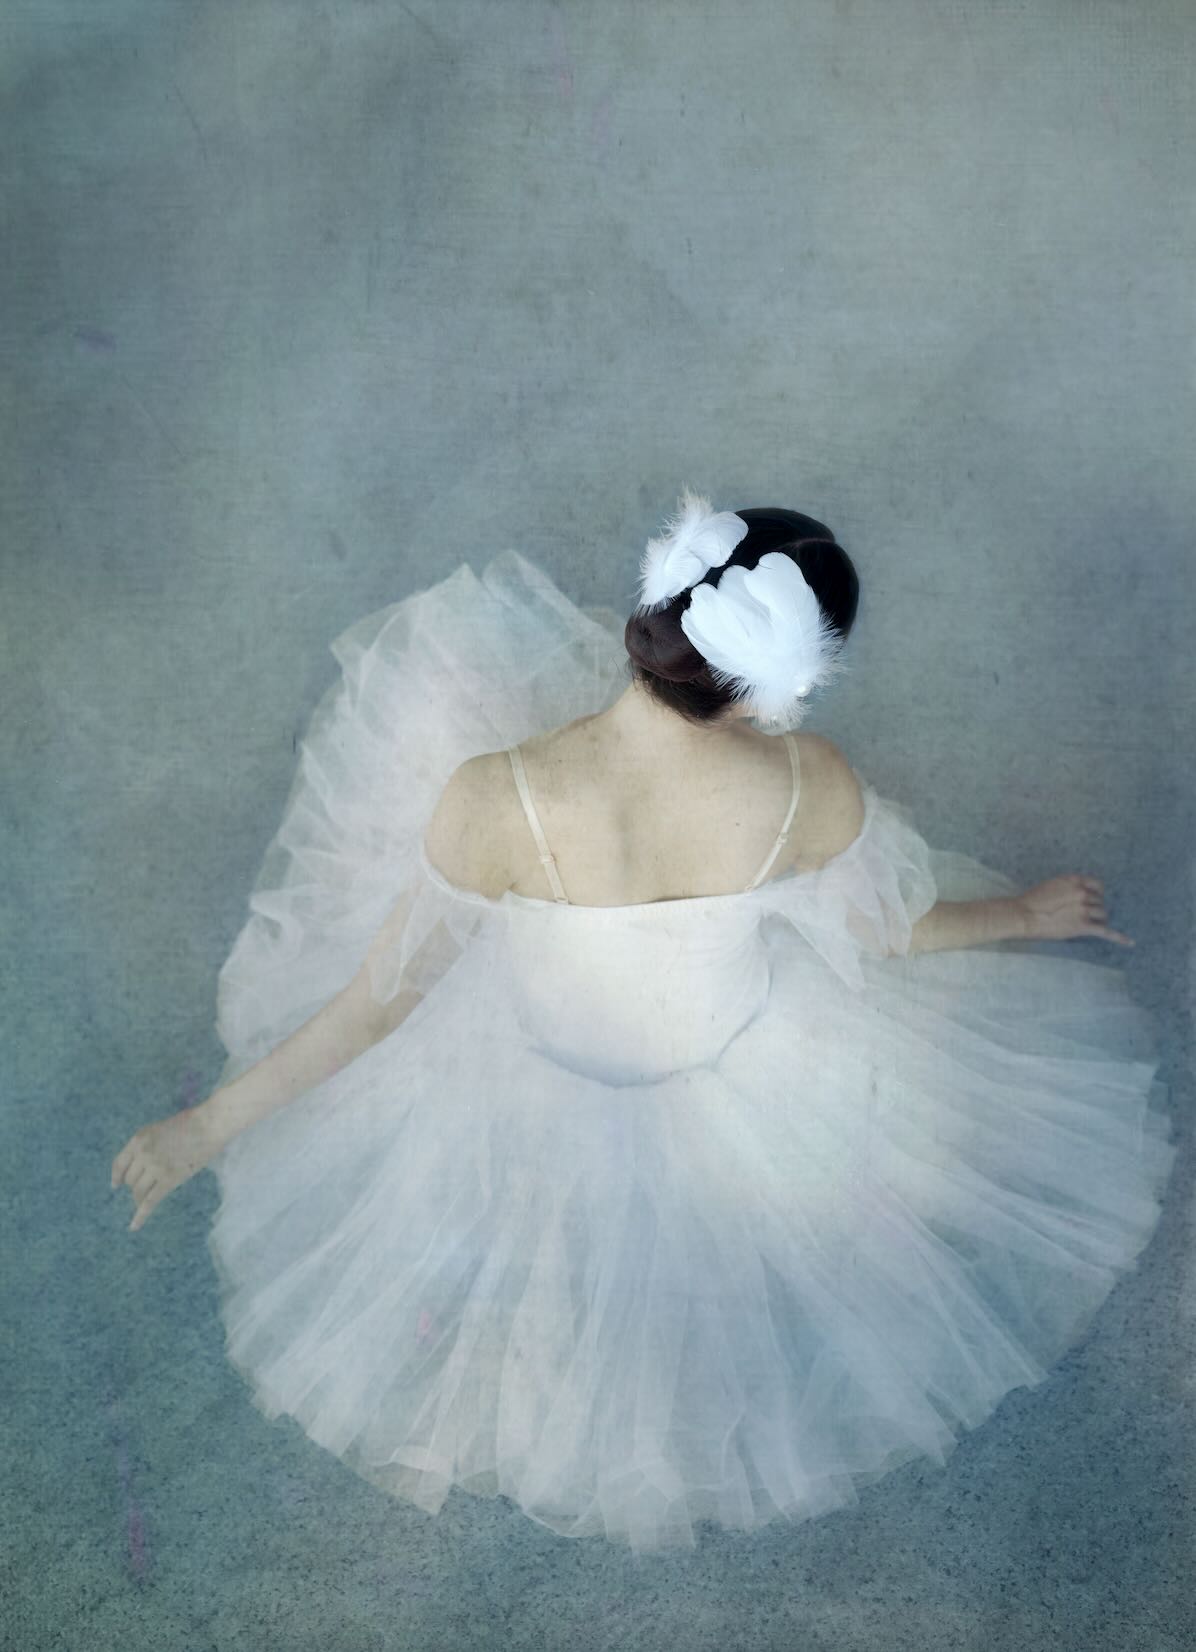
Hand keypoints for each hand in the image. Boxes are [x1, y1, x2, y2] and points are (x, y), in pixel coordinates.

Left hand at [110, 1104, 229, 1231]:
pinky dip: (140, 1216)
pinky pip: (150, 1202)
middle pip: (131, 1179)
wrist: (209, 1125)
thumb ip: (148, 1145)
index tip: (116, 1185)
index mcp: (139, 1139)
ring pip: (138, 1191)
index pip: (119, 1163)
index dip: (117, 1176)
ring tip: (145, 1203)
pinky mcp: (169, 1180)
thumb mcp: (160, 1129)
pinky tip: (133, 1227)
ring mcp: (155, 1167)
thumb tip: (141, 1167)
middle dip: (137, 1185)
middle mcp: (143, 1153)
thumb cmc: (190, 1124)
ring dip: (140, 1198)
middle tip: (148, 1187)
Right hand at [1017, 875, 1133, 947]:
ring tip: (1088, 924)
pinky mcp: (1083, 926)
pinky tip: (1130, 942)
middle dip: (1094, 908)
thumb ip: (1068, 887)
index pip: (1097, 885)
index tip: (1093, 898)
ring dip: (1098, 919)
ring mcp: (1084, 909)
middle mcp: (1082, 893)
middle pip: (1100, 901)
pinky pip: (1106, 931)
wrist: (1023, 915)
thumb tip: (1078, 895)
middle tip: (1083, 915)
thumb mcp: (1052, 885)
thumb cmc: (1032, 900)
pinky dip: (1119, 937)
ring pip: (1103, 914)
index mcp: (1074, 880)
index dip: (1096, 893)